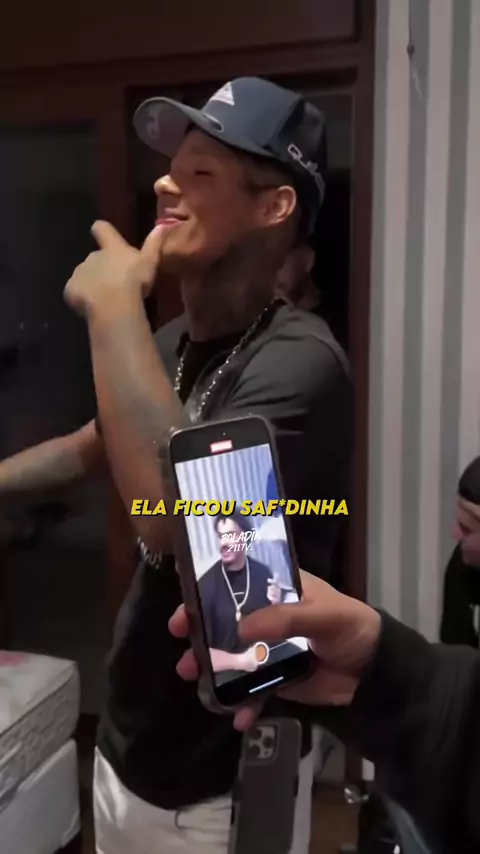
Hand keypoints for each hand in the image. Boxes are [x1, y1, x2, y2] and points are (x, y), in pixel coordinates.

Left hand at [64, 221, 166, 315]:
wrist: (114, 304)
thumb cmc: (134, 280)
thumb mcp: (150, 262)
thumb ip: (154, 243)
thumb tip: (162, 224)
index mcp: (111, 247)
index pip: (102, 229)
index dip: (102, 230)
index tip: (101, 233)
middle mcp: (92, 256)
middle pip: (95, 257)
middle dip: (102, 268)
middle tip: (116, 284)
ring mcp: (79, 272)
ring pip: (84, 276)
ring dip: (92, 284)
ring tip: (106, 300)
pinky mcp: (71, 289)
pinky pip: (75, 293)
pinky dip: (81, 298)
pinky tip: (93, 308)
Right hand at [169, 571, 380, 729]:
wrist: (376, 672)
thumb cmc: (351, 627)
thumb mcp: (322, 614)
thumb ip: (285, 619)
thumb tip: (241, 629)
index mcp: (279, 589)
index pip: (236, 585)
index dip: (207, 593)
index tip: (186, 607)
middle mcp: (268, 616)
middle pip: (225, 621)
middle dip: (200, 633)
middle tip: (180, 643)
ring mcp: (270, 649)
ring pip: (232, 657)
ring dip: (211, 668)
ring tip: (193, 677)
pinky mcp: (278, 679)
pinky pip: (253, 691)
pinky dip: (243, 704)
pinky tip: (238, 718)